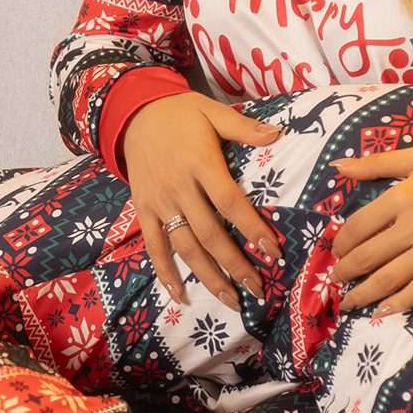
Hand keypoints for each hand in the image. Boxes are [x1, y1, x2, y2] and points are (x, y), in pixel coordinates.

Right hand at [121, 91, 283, 305]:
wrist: (133, 113)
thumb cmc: (180, 114)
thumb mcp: (213, 112)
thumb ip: (245, 127)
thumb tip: (280, 134)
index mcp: (201, 164)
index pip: (230, 204)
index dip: (252, 230)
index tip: (274, 252)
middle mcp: (179, 188)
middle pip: (209, 234)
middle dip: (235, 265)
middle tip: (257, 289)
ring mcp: (159, 202)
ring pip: (184, 247)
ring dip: (208, 277)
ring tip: (230, 300)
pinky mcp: (143, 210)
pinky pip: (153, 246)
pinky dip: (165, 272)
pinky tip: (180, 295)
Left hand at [333, 146, 412, 314]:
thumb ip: (378, 162)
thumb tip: (339, 166)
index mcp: (403, 196)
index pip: (358, 226)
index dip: (342, 243)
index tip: (337, 251)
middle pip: (367, 256)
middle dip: (345, 272)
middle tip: (335, 279)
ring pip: (388, 278)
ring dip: (363, 294)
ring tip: (348, 302)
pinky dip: (397, 303)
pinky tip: (381, 311)